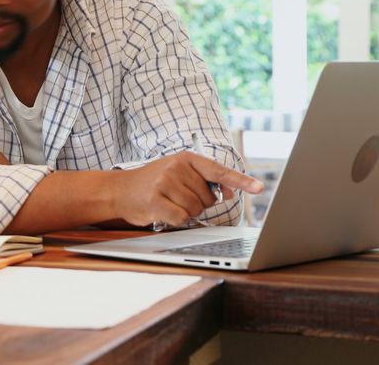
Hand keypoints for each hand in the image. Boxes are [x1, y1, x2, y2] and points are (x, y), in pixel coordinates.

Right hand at [110, 152, 264, 227]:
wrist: (119, 190)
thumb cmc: (152, 183)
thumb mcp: (178, 174)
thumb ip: (204, 180)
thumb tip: (229, 191)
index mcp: (186, 159)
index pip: (219, 171)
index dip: (241, 181)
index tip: (259, 188)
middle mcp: (176, 167)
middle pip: (208, 198)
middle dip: (197, 203)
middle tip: (177, 197)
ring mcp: (165, 183)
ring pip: (195, 209)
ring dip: (185, 212)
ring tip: (168, 203)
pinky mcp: (155, 200)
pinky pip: (181, 218)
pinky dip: (175, 220)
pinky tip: (163, 212)